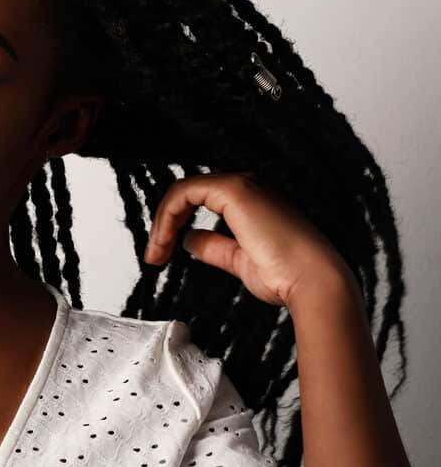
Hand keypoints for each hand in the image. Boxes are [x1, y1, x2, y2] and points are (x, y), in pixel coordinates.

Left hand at [144, 171, 358, 308]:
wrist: (312, 281)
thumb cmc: (287, 275)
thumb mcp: (238, 260)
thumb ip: (213, 247)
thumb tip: (189, 239)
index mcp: (252, 202)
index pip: (200, 201)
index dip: (174, 225)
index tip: (161, 255)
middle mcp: (248, 187)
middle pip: (188, 194)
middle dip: (164, 224)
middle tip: (153, 256)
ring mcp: (242, 185)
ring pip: (183, 191)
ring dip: (162, 222)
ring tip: (155, 253)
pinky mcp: (234, 190)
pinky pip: (185, 192)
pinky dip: (167, 216)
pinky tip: (163, 241)